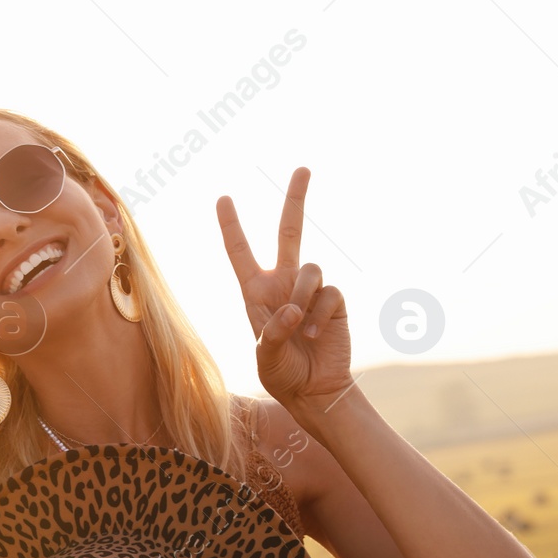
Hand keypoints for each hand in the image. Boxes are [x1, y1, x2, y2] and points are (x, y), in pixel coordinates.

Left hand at [216, 168, 353, 415]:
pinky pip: (329, 292)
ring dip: (304, 296)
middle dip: (295, 200)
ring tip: (300, 328)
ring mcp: (310, 289)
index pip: (240, 253)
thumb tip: (292, 309)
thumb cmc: (282, 374)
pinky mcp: (334, 299)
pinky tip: (316, 334)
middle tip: (303, 168)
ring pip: (310, 269)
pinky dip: (321, 313)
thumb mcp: (265, 356)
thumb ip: (272, 332)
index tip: (223, 198)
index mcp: (256, 293)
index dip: (231, 227)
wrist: (315, 389)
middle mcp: (283, 284)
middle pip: (289, 232)